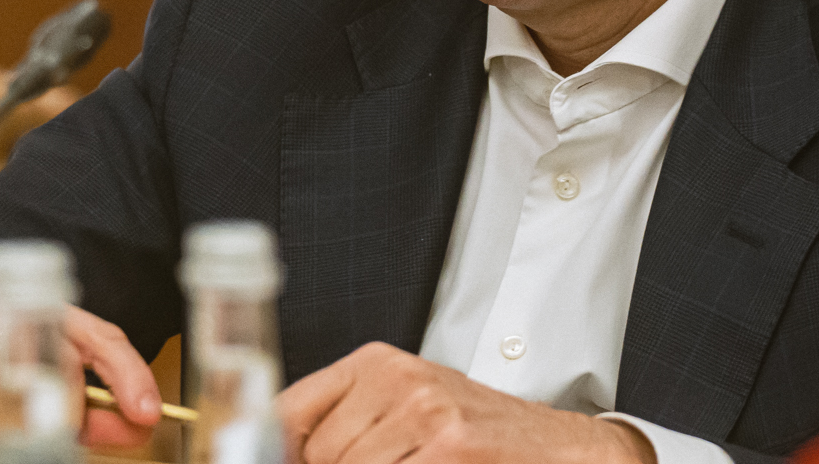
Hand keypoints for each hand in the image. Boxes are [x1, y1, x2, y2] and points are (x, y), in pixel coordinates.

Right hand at [0, 287, 162, 460]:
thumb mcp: (17, 418)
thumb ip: (73, 421)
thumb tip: (130, 428)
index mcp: (30, 315)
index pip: (97, 335)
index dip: (129, 372)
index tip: (150, 412)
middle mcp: (1, 309)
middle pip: (72, 342)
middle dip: (99, 394)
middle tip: (106, 433)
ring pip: (29, 362)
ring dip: (49, 411)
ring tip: (51, 442)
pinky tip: (0, 435)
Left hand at [279, 342, 654, 463]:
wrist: (558, 448)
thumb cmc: (481, 436)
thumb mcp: (407, 411)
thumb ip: (344, 429)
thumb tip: (275, 454)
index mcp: (377, 364)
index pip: (285, 413)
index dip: (267, 451)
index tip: (260, 460)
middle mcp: (398, 379)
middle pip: (316, 456)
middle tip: (386, 462)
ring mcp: (426, 414)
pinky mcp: (450, 449)